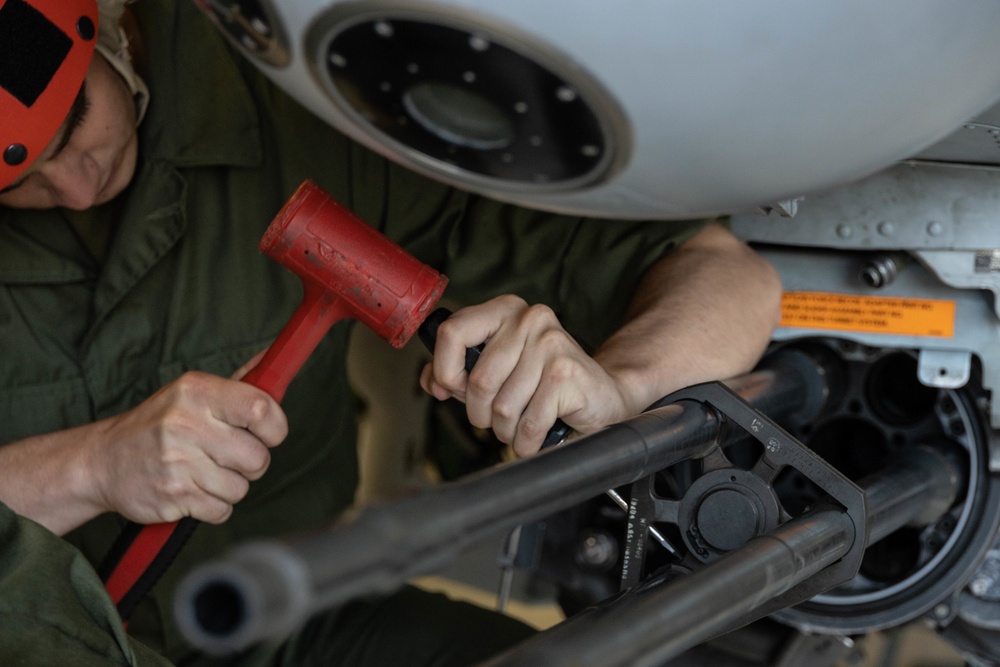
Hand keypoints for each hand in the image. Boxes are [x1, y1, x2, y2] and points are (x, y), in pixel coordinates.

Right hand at [84, 370, 287, 524]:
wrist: (103, 461)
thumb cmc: (160, 424)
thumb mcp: (192, 392)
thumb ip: (239, 382)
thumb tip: (275, 360)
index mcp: (197, 391)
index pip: (260, 409)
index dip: (276, 427)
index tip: (269, 433)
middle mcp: (186, 424)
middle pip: (257, 457)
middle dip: (251, 463)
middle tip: (228, 456)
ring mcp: (177, 463)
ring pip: (241, 488)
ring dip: (230, 486)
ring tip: (204, 471)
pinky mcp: (172, 496)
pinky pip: (222, 511)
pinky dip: (214, 506)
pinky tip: (194, 489)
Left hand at [419, 295, 629, 456]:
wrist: (603, 394)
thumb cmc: (542, 384)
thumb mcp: (494, 371)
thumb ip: (457, 372)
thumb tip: (431, 381)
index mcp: (505, 310)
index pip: (452, 332)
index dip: (445, 370)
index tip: (452, 389)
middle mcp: (529, 319)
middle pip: (477, 381)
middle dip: (480, 413)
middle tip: (496, 418)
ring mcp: (550, 344)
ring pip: (502, 408)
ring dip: (507, 431)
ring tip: (521, 425)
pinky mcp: (566, 373)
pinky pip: (527, 424)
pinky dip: (526, 442)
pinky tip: (536, 436)